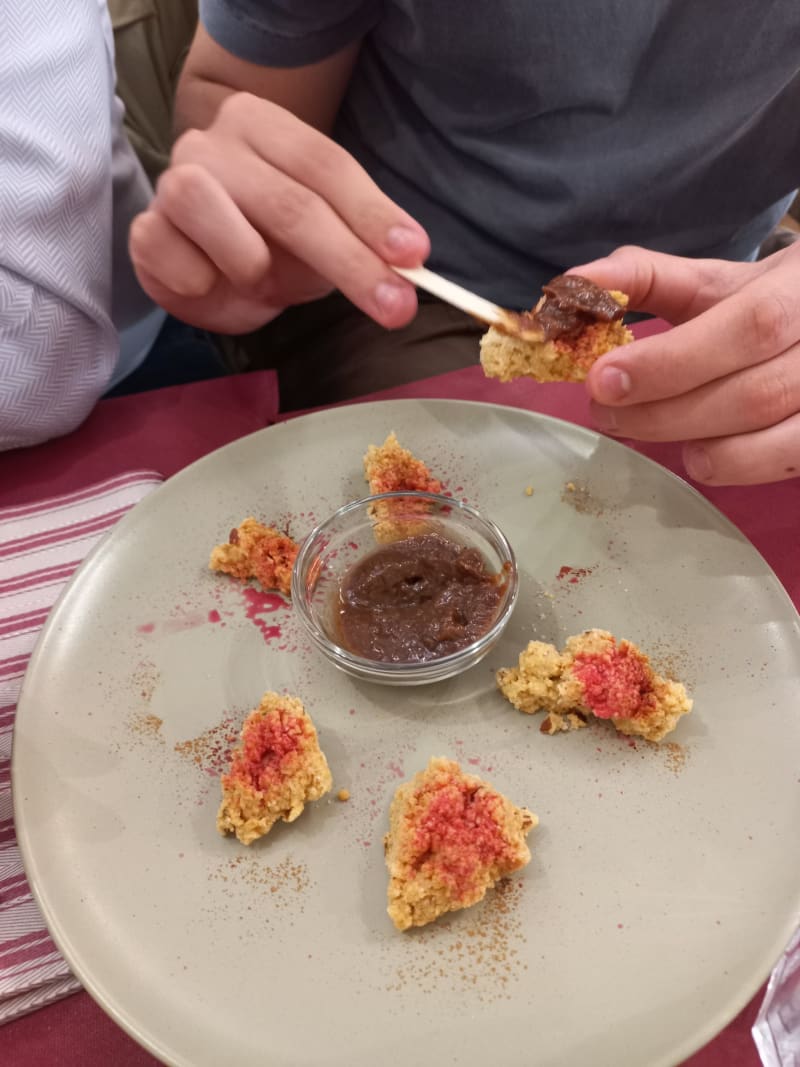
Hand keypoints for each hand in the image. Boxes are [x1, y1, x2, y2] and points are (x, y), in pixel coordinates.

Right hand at [128, 93, 428, 334]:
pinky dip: (206, 286)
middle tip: (394, 307)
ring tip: (259, 281)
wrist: (199, 261)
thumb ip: (362, 243)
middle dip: (350, 262)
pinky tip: (210, 282)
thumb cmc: (268, 240)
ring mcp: (171, 183)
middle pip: (291, 202)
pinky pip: (181, 266)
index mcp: (263, 126)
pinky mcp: (144, 233)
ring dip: (254, 267)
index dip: (372, 214)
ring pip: (221, 222)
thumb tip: (408, 267)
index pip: (326, 166)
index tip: (414, 257)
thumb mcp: (324, 235)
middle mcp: (212, 143)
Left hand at [574, 242, 799, 485]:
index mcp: (799, 287)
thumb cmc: (758, 303)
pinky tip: (696, 454)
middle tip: (605, 411)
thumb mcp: (709, 283)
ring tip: (638, 429)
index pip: (748, 326)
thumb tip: (573, 284)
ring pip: (768, 430)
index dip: (671, 361)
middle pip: (753, 391)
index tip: (602, 378)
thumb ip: (643, 278)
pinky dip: (733, 465)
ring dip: (691, 438)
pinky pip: (784, 461)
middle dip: (665, 408)